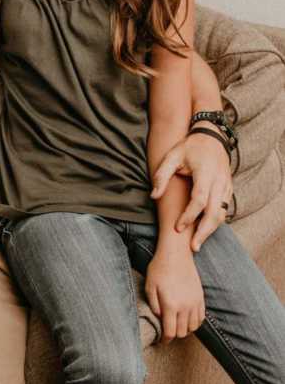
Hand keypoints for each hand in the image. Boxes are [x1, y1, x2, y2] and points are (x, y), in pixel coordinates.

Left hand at [144, 244, 204, 342]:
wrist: (176, 254)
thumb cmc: (159, 269)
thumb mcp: (150, 287)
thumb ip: (154, 306)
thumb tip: (159, 318)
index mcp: (171, 305)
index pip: (171, 332)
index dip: (165, 340)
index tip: (162, 341)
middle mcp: (185, 306)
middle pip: (182, 332)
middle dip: (174, 335)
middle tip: (167, 332)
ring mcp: (195, 302)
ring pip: (193, 327)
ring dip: (184, 330)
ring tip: (176, 326)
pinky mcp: (201, 297)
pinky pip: (201, 317)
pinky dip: (195, 323)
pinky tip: (187, 320)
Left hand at [151, 132, 232, 251]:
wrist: (211, 136)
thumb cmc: (189, 147)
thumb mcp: (172, 156)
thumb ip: (161, 176)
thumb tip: (154, 196)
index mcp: (206, 173)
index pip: (200, 199)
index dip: (189, 216)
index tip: (178, 228)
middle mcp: (220, 180)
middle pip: (216, 212)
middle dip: (205, 231)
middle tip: (193, 247)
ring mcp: (227, 185)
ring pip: (223, 213)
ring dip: (211, 229)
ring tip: (198, 244)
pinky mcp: (229, 188)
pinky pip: (225, 209)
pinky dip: (216, 221)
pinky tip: (204, 231)